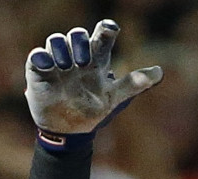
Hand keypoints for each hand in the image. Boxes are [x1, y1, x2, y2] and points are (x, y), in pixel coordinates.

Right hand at [24, 20, 162, 150]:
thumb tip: (160, 71)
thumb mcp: (115, 98)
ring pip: (57, 40)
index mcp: (96, 61)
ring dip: (62, 48)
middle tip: (83, 62)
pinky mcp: (39, 70)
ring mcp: (58, 63)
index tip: (111, 29)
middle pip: (78, 35)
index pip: (101, 37)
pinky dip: (42, 56)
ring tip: (66, 67)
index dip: (106, 29)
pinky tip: (49, 65)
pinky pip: (37, 55)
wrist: (68, 131)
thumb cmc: (92, 111)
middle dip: (81, 42)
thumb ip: (134, 84)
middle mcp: (76, 57)